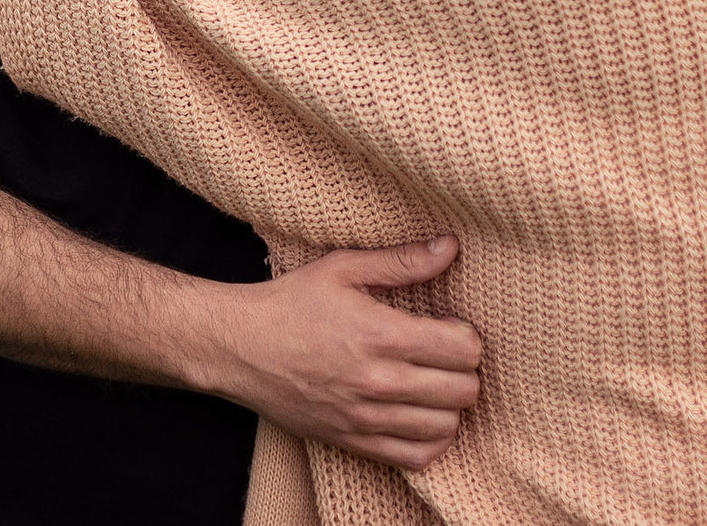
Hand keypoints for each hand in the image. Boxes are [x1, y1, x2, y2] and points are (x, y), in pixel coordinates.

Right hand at [193, 237, 482, 471]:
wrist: (238, 347)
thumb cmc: (291, 302)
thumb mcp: (343, 268)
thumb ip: (401, 261)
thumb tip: (450, 246)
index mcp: (381, 334)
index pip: (463, 349)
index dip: (467, 336)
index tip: (450, 328)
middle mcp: (378, 381)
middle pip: (462, 391)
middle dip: (465, 371)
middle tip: (446, 357)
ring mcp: (365, 416)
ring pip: (445, 427)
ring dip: (449, 406)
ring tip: (434, 386)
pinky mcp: (351, 440)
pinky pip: (414, 459)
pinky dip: (430, 442)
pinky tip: (421, 418)